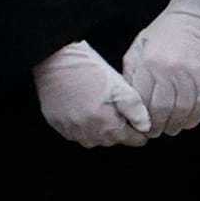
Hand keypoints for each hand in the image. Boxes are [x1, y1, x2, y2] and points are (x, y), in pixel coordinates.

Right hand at [32, 42, 152, 150]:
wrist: (53, 60)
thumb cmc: (86, 69)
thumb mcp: (119, 85)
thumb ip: (135, 109)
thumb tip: (146, 127)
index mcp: (107, 126)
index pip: (134, 140)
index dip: (139, 128)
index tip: (135, 115)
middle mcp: (89, 134)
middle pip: (114, 140)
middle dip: (119, 125)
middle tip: (114, 102)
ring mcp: (72, 132)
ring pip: (95, 138)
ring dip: (100, 126)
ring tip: (97, 102)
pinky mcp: (58, 126)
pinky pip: (78, 132)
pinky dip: (83, 124)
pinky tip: (82, 105)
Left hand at [118, 0, 199, 138]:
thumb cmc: (168, 30)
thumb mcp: (141, 44)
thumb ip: (132, 69)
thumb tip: (129, 96)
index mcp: (148, 63)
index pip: (140, 101)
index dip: (139, 118)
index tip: (138, 125)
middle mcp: (168, 73)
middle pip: (159, 112)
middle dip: (155, 127)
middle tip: (153, 132)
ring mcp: (191, 78)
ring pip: (180, 114)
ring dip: (173, 126)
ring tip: (169, 128)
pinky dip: (192, 120)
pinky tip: (186, 122)